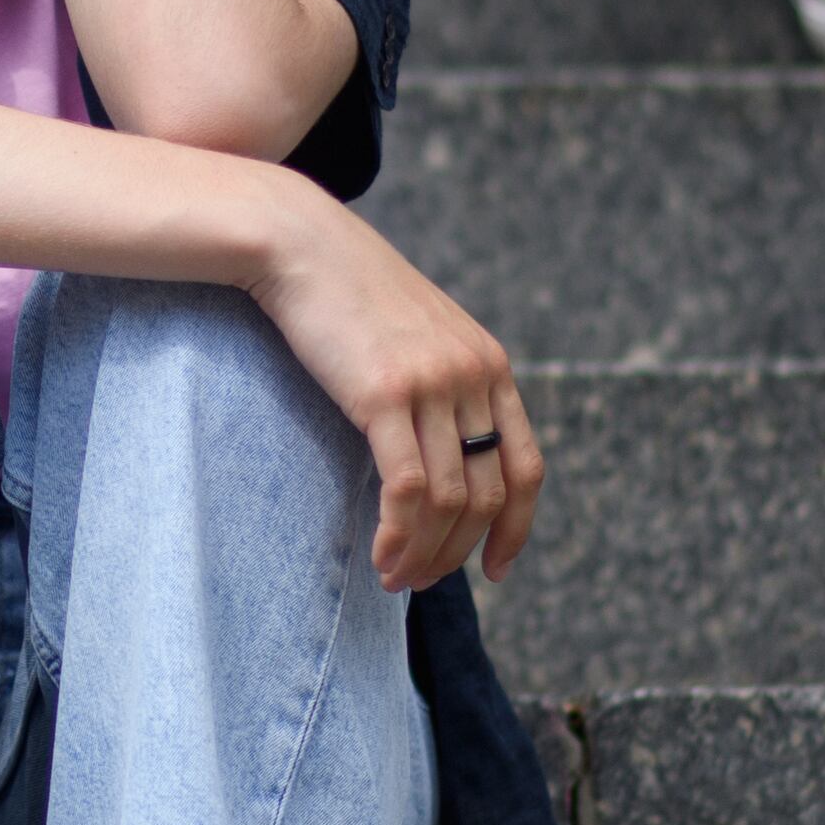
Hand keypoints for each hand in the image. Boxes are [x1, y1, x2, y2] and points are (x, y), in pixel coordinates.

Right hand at [248, 192, 542, 591]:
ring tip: (394, 579)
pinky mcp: (386, 393)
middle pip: (488, 493)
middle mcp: (473, 374)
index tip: (494, 568)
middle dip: (457, 552)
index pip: (525, 465)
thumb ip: (438, 385)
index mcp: (488, 364)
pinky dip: (398, 535)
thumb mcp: (414, 336)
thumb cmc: (344, 294)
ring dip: (424, 553)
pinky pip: (407, 488)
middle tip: (418, 581)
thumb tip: (437, 454)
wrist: (299, 243)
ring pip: (450, 499)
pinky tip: (380, 557)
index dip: (517, 527)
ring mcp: (434, 383)